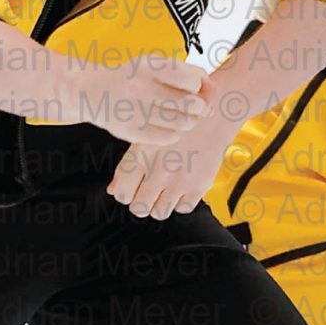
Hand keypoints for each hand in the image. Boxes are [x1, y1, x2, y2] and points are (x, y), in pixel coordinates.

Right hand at [74, 52, 207, 144]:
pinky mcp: (131, 132)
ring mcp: (135, 110)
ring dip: (189, 122)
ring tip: (183, 117)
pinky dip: (175, 134)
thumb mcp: (156, 63)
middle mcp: (140, 87)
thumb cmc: (133, 76)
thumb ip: (188, 72)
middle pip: (191, 105)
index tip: (194, 89)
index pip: (192, 81)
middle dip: (199, 108)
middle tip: (194, 108)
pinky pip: (168, 138)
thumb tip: (214, 90)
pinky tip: (168, 127)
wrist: (92, 90)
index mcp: (149, 65)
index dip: (199, 88)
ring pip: (183, 124)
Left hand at [107, 88, 235, 218]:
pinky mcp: (200, 184)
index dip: (125, 194)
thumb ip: (128, 165)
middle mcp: (159, 170)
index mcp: (141, 156)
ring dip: (160, 204)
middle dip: (141, 202)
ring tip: (165, 189)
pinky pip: (183, 208)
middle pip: (139, 208)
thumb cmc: (175, 121)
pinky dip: (181, 201)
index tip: (132, 188)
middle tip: (148, 192)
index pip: (122, 195)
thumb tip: (112, 191)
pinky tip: (182, 186)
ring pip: (159, 212)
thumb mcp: (146, 137)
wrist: (213, 112)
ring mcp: (180, 179)